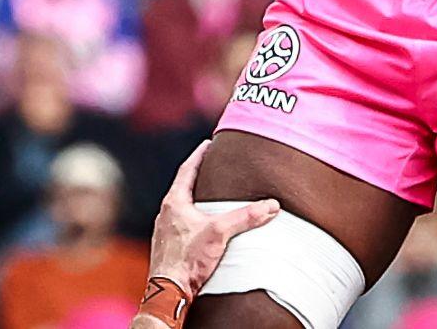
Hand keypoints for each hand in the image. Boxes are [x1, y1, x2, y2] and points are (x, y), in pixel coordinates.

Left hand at [147, 143, 280, 299]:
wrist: (169, 291)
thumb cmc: (187, 260)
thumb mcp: (220, 233)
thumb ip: (246, 217)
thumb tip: (271, 206)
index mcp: (174, 202)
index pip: (187, 170)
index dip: (199, 155)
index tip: (208, 144)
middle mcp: (166, 214)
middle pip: (183, 187)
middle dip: (199, 177)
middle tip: (213, 167)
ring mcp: (165, 231)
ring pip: (182, 207)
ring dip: (196, 199)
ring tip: (211, 195)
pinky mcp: (168, 246)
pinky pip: (181, 224)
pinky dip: (193, 218)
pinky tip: (203, 226)